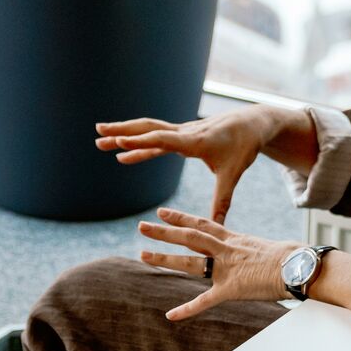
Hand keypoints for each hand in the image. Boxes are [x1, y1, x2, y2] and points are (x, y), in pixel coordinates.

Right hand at [96, 106, 297, 223]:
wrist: (253, 124)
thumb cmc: (243, 148)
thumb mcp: (232, 174)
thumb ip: (221, 201)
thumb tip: (218, 227)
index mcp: (194, 141)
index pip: (162, 139)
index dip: (140, 142)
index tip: (118, 141)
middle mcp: (184, 132)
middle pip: (148, 129)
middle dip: (122, 131)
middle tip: (98, 131)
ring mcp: (182, 132)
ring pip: (148, 130)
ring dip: (124, 134)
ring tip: (100, 137)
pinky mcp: (182, 135)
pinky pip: (156, 139)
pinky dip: (139, 146)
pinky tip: (124, 155)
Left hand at [136, 207, 298, 321]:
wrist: (300, 266)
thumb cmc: (293, 259)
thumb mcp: (268, 248)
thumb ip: (254, 251)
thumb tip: (259, 254)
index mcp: (235, 240)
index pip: (203, 225)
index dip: (182, 218)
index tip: (163, 213)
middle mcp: (227, 250)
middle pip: (190, 237)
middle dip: (164, 232)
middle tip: (142, 226)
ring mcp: (227, 268)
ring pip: (190, 261)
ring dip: (165, 258)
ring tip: (143, 254)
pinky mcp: (232, 289)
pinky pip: (205, 301)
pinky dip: (187, 310)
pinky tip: (171, 315)